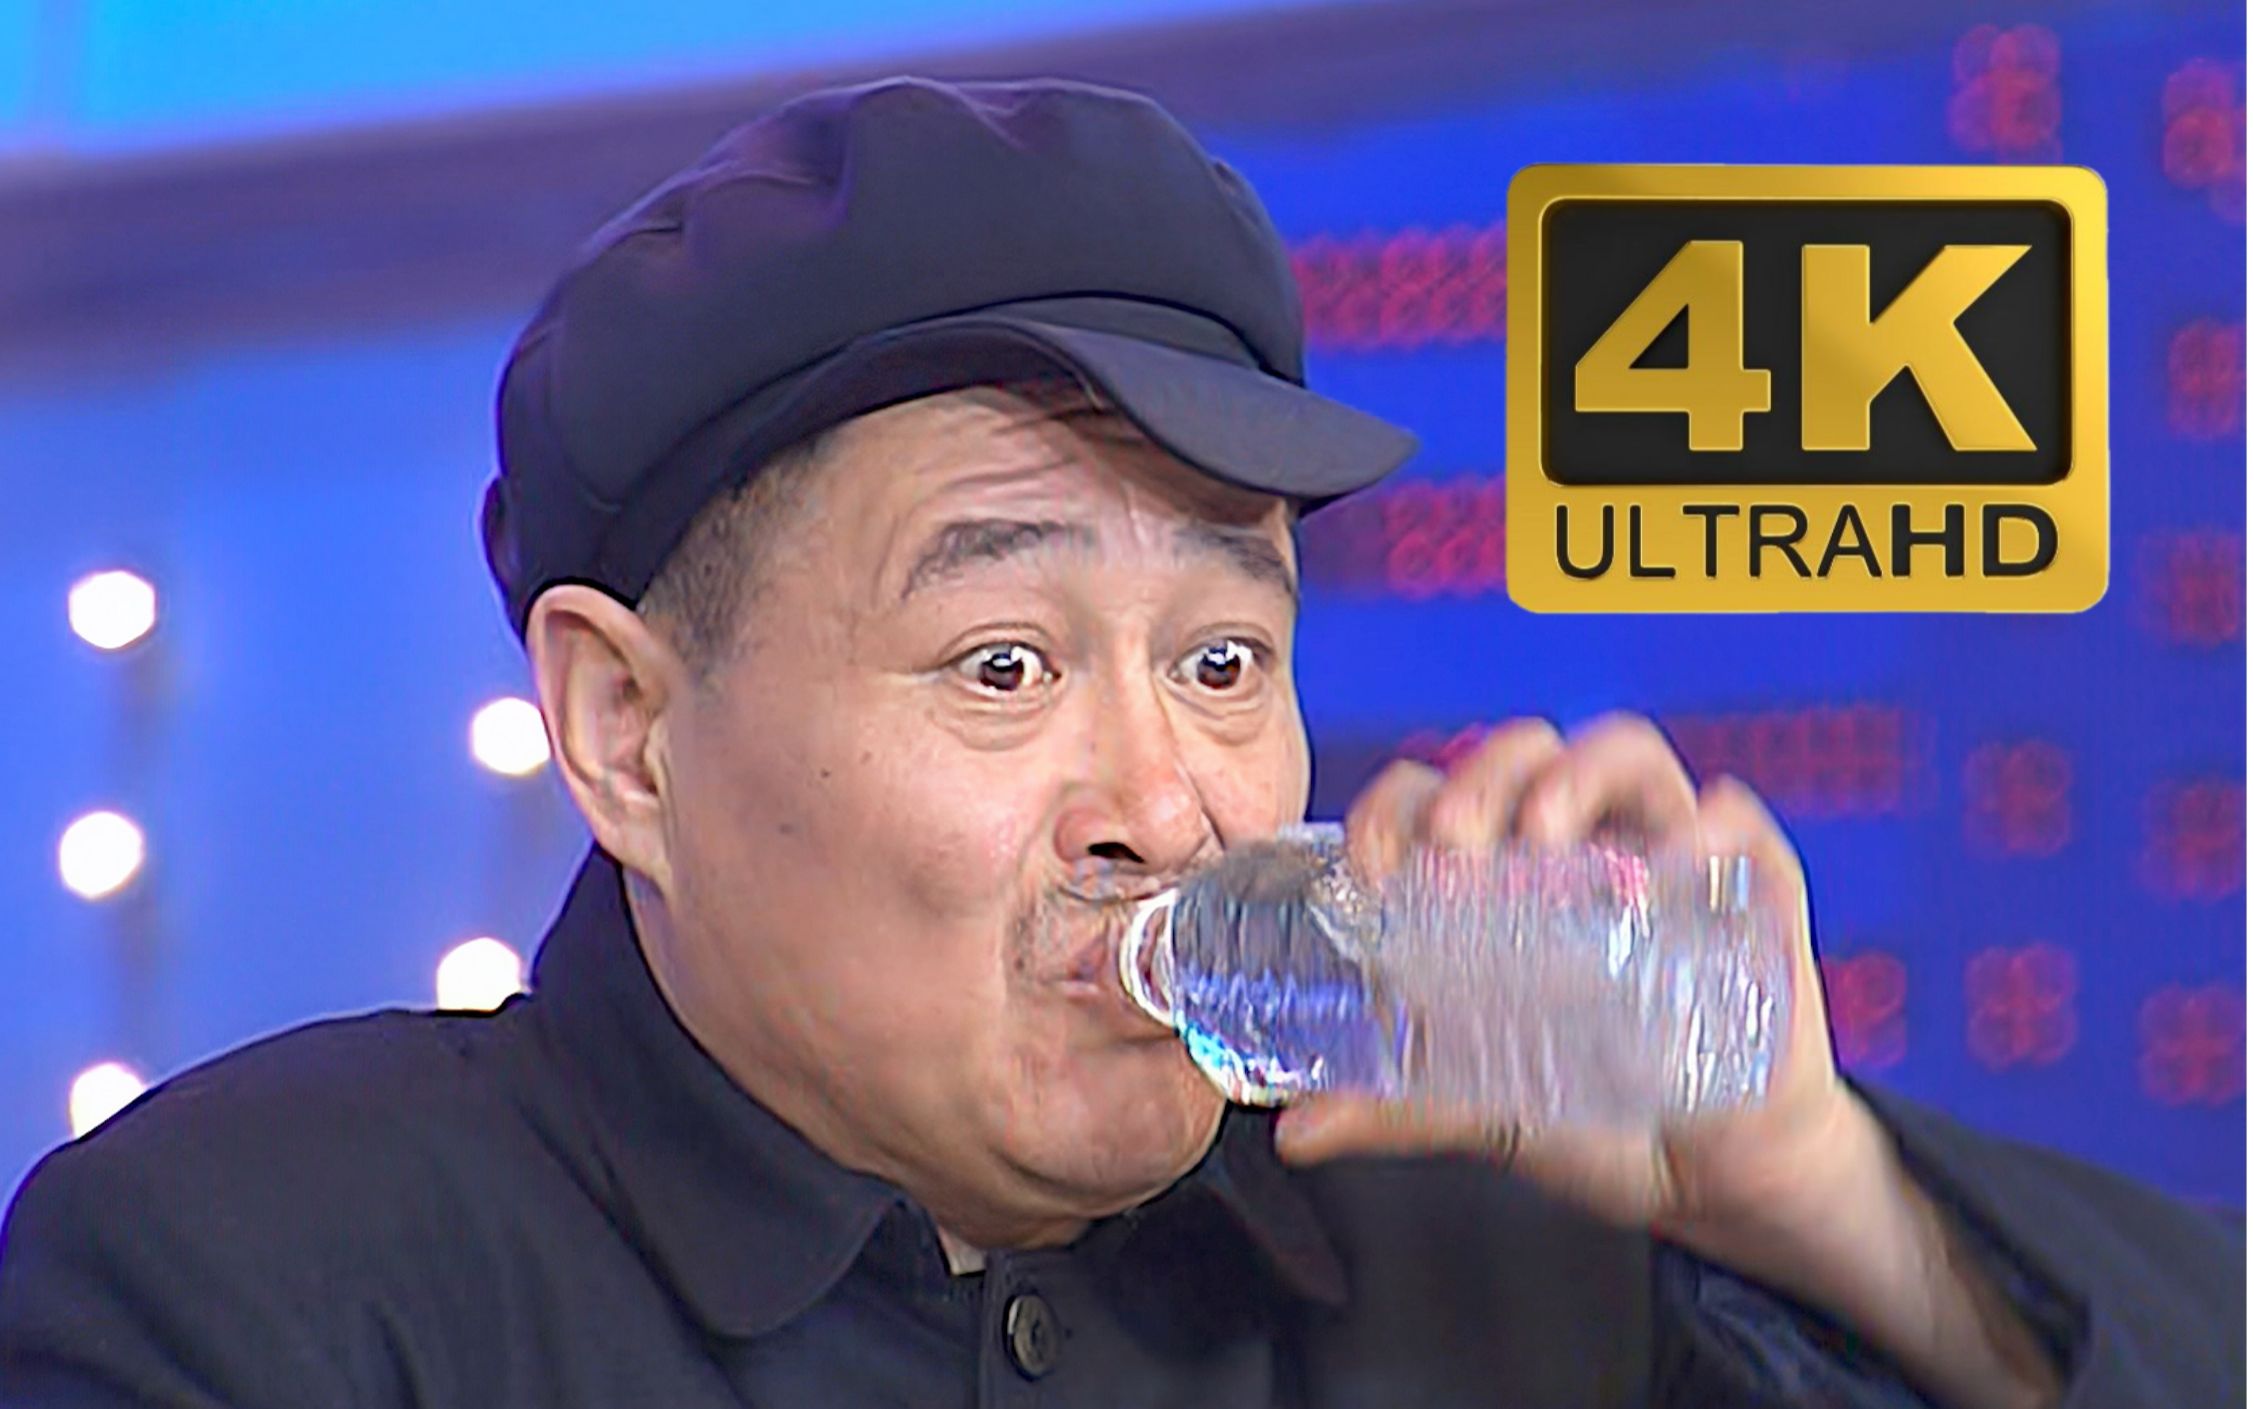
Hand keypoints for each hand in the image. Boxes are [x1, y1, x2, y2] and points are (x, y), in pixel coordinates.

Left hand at [1273, 713, 1863, 1241]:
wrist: (1704, 1174)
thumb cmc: (1590, 1113)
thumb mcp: (1477, 1106)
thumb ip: (1392, 1104)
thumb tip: (1293, 1131)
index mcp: (1501, 875)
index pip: (1435, 793)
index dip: (1394, 810)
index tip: (1373, 869)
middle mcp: (1578, 847)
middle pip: (1524, 753)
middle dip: (1478, 778)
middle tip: (1454, 848)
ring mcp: (1664, 857)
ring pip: (1623, 753)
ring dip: (1573, 774)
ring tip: (1541, 837)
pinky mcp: (1748, 890)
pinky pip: (1735, 818)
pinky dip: (1703, 822)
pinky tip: (1668, 860)